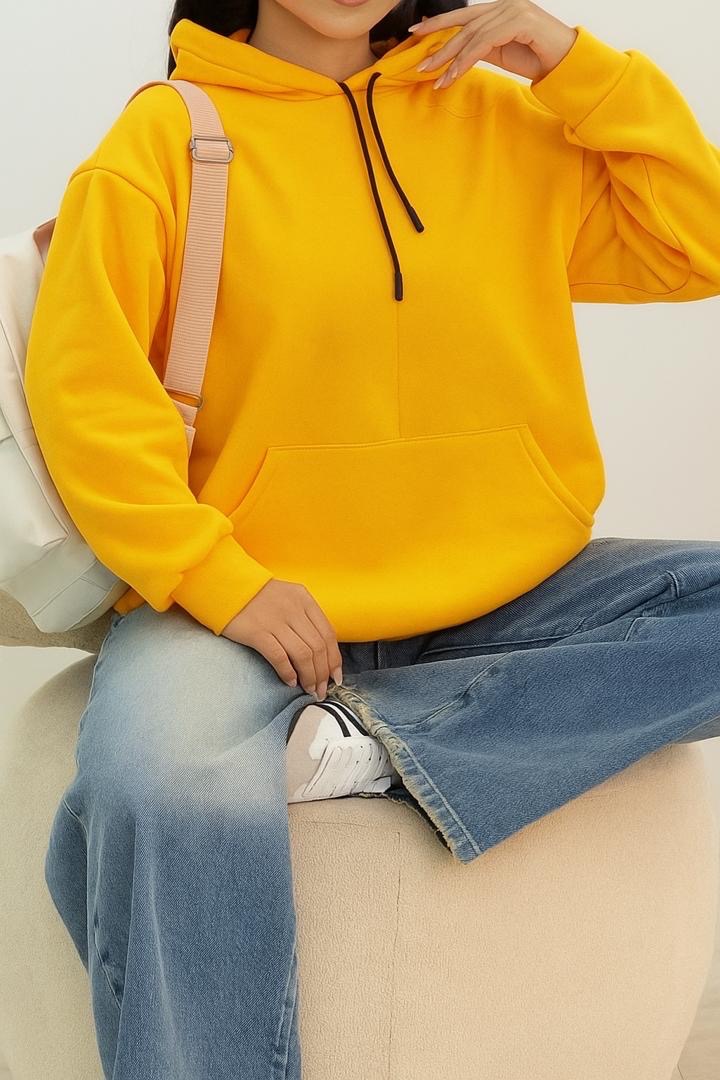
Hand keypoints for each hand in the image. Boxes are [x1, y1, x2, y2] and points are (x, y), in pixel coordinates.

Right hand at [220, 579, 342, 699]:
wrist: (225, 585)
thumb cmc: (256, 596)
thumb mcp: (287, 597)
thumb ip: (303, 616)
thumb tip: (318, 651)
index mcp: (304, 599)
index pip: (328, 634)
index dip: (334, 659)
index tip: (335, 677)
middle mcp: (294, 609)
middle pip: (318, 647)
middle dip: (323, 673)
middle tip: (321, 690)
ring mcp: (275, 620)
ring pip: (303, 655)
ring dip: (309, 676)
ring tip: (309, 689)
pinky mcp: (256, 632)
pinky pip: (279, 657)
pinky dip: (288, 672)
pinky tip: (290, 681)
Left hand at [409, 0, 577, 86]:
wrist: (565, 64)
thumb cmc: (536, 58)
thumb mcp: (501, 53)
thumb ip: (480, 47)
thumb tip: (455, 52)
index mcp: (500, 7)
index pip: (465, 15)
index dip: (439, 22)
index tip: (417, 32)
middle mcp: (506, 4)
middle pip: (465, 25)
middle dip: (440, 46)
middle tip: (421, 65)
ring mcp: (514, 9)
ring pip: (473, 35)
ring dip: (453, 60)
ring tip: (438, 80)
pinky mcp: (521, 21)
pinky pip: (486, 42)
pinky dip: (468, 59)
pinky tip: (456, 74)